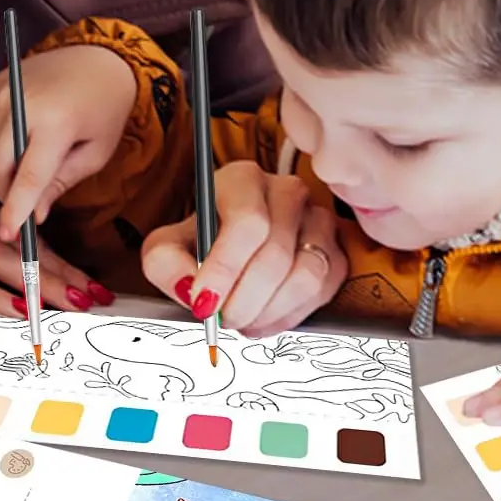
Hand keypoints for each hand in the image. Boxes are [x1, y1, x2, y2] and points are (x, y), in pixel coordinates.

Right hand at [0, 44, 138, 240]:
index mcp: (56, 122)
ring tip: (29, 167)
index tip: (8, 235)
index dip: (15, 211)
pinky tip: (21, 141)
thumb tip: (35, 215)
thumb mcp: (95, 152)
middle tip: (24, 204)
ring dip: (1, 169)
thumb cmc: (104, 107)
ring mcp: (3, 91)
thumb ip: (62, 183)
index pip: (27, 178)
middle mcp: (23, 103)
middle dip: (5, 192)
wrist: (98, 58)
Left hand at [141, 161, 346, 337]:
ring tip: (242, 320)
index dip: (226, 269)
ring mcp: (317, 219)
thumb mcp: (167, 246)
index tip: (204, 302)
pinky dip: (290, 316)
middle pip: (276, 255)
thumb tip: (189, 288)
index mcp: (243, 180)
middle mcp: (286, 192)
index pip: (247, 222)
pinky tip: (264, 318)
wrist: (230, 246)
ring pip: (306, 275)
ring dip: (269, 311)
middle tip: (222, 320)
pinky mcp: (335, 250)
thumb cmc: (202, 240)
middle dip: (244, 300)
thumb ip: (165, 264)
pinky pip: (323, 291)